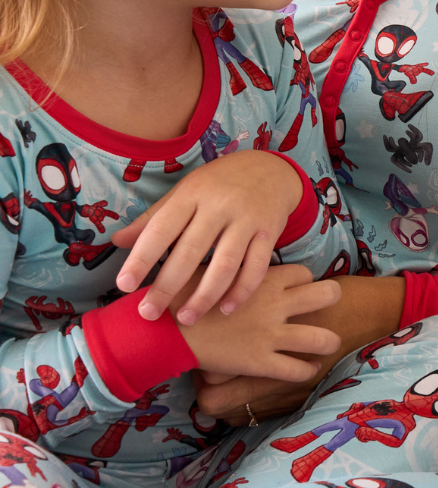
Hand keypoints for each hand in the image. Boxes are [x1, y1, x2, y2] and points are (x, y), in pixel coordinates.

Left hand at [113, 152, 305, 324]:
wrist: (269, 169)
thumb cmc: (217, 184)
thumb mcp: (184, 192)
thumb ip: (153, 219)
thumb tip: (117, 241)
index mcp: (191, 194)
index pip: (161, 229)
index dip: (141, 258)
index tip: (124, 285)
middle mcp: (219, 206)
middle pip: (190, 252)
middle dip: (167, 287)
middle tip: (149, 313)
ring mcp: (247, 220)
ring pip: (224, 265)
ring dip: (203, 297)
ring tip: (185, 318)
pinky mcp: (270, 233)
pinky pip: (256, 268)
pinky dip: (241, 292)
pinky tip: (226, 309)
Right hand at [179, 265, 341, 382]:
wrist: (165, 328)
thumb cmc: (182, 294)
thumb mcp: (209, 266)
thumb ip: (231, 263)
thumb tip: (233, 250)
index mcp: (264, 278)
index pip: (304, 272)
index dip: (304, 281)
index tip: (296, 289)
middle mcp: (276, 305)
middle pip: (328, 294)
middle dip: (331, 300)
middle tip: (322, 309)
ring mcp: (271, 335)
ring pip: (323, 338)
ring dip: (329, 341)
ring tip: (327, 343)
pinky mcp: (261, 362)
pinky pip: (298, 371)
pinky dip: (307, 371)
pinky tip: (307, 368)